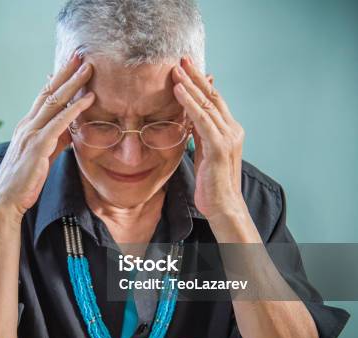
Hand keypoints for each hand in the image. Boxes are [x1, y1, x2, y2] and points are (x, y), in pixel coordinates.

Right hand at [0, 52, 94, 221]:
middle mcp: (27, 125)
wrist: (6, 200)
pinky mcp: (38, 146)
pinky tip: (88, 99)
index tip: (71, 66)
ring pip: (55, 102)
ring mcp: (31, 134)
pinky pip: (59, 122)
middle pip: (49, 93)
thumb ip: (54, 141)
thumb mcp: (41, 156)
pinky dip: (74, 109)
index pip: (43, 97)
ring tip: (88, 69)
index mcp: (26, 126)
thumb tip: (70, 132)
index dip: (57, 80)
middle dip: (66, 73)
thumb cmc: (23, 181)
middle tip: (81, 56)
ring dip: (73, 84)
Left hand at [171, 57, 245, 219]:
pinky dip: (190, 104)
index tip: (187, 68)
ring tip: (176, 70)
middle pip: (213, 97)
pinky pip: (202, 120)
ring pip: (208, 105)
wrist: (223, 206)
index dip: (200, 83)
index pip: (214, 101)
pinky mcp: (219, 147)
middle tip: (181, 59)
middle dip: (196, 77)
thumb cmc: (212, 182)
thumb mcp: (204, 152)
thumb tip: (190, 118)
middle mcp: (232, 130)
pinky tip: (179, 92)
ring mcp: (228, 137)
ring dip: (190, 86)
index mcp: (229, 130)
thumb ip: (200, 134)